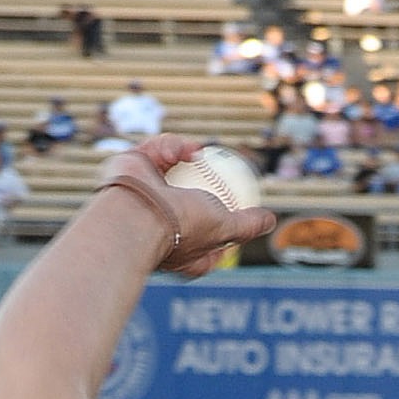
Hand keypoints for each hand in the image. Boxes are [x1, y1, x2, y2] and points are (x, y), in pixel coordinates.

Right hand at [99, 134, 277, 278]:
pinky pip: (153, 153)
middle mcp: (156, 225)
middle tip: (214, 169)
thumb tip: (269, 220)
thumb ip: (246, 225)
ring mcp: (140, 197)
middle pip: (183, 196)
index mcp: (178, 249)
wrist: (136, 213)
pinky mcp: (129, 171)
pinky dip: (168, 148)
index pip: (202, 236)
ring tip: (195, 153)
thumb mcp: (224, 229)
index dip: (217, 223)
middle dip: (197, 180)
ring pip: (167, 168)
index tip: (231, 211)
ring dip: (181, 156)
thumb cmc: (181, 226)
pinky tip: (182, 150)